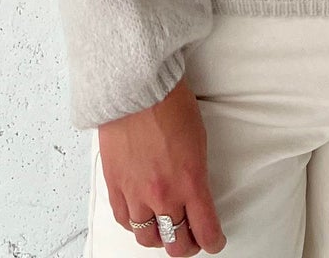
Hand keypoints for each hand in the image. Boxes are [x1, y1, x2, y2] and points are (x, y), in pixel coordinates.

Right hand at [98, 76, 225, 253]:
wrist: (135, 87)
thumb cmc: (168, 103)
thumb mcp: (198, 141)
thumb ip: (196, 175)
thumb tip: (195, 194)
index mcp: (190, 182)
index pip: (206, 231)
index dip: (213, 241)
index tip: (214, 240)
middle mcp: (163, 194)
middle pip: (176, 243)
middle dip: (186, 245)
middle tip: (190, 238)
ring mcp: (136, 193)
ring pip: (148, 238)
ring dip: (159, 237)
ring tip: (164, 229)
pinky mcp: (115, 186)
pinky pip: (125, 221)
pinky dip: (135, 224)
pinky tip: (141, 217)